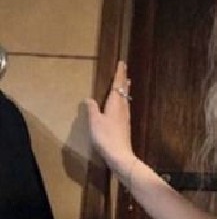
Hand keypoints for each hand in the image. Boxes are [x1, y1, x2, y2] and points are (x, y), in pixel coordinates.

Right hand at [86, 60, 135, 179]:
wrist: (119, 155)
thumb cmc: (106, 136)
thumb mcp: (95, 121)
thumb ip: (92, 109)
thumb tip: (89, 99)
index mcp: (115, 104)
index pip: (118, 85)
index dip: (119, 74)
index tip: (122, 63)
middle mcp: (123, 109)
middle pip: (124, 91)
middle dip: (123, 80)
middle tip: (125, 71)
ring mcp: (125, 118)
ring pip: (125, 99)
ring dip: (125, 90)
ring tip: (126, 84)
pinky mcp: (125, 126)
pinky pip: (125, 107)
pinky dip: (123, 100)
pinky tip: (122, 104)